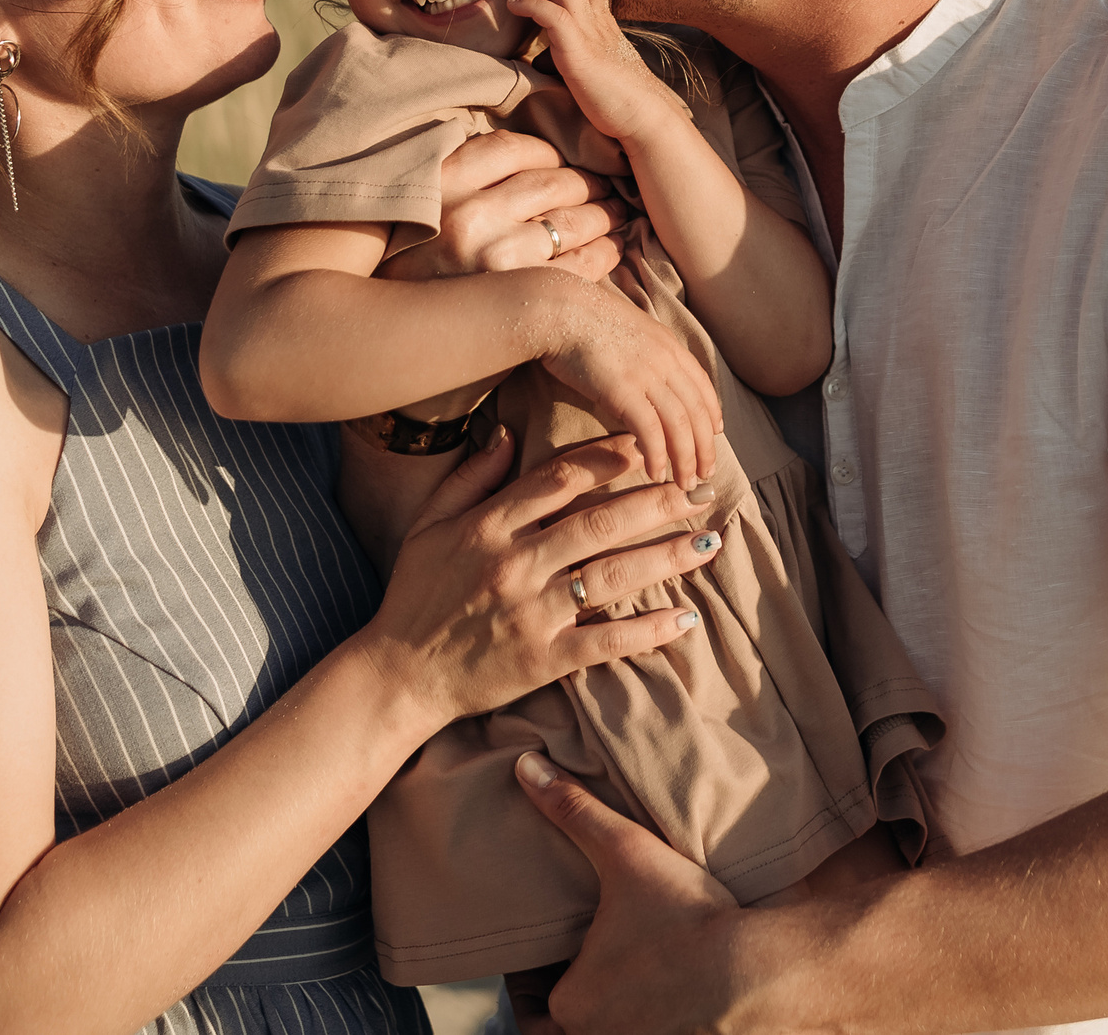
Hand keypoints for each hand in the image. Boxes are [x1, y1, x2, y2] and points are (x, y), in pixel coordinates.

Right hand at [357, 429, 724, 725]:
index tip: (649, 445)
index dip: (611, 457)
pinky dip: (647, 631)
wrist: (398, 675)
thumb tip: (509, 432)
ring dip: (666, 557)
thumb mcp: (429, 525)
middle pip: (600, 522)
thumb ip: (470, 477)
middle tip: (700, 488)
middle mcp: (514, 564)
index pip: (561, 479)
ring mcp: (531, 614)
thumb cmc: (415, 595)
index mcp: (489, 526)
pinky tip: (685, 618)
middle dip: (657, 502)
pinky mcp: (543, 660)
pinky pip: (606, 642)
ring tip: (709, 542)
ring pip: (612, 576)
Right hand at [382, 129, 631, 282]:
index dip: (547, 154)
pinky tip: (610, 248)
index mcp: (440, 182)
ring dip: (603, 214)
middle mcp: (467, 214)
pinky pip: (582, 264)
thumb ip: (457, 178)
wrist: (390, 339)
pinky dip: (604, 252)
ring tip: (613, 213)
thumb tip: (518, 156)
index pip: (512, 148)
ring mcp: (496, 256)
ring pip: (573, 220)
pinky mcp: (522, 294)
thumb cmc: (405, 272)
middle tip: (605, 187)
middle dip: (586, 183)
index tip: (560, 165)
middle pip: (552, 182)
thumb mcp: (417, 211)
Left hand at [500, 0, 686, 147]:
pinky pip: (554, 16)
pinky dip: (530, 4)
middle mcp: (600, 18)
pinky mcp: (580, 55)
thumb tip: (540, 58)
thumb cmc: (616, 96)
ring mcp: (591, 34)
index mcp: (604, 17)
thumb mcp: (593, 63)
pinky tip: (514, 6)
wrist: (643, 119)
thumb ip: (570, 51)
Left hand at [513, 749, 746, 1034]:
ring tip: (625, 984)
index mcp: (572, 1005)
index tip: (547, 958)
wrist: (766, 972)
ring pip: (609, 1034)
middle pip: (565, 1030)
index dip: (536, 978)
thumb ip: (574, 812)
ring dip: (610, 1015)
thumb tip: (526, 767)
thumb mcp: (627, 854)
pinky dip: (653, 1024)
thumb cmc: (690, 919)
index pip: (533, 1001)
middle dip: (572, 1000)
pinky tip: (671, 1004)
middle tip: (584, 971)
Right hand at [538, 288, 721, 488]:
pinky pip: (651, 431)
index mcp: (668, 343)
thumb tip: (641, 371)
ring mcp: (647, 374)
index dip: (713, 413)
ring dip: (686, 459)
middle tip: (705, 474)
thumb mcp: (626, 327)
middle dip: (705, 447)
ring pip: (680, 426)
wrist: (557, 307)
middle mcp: (665, 359)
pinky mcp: (624, 391)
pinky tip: (657, 473)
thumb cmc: (580, 316)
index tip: (716, 435)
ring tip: (685, 483)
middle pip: (697, 411)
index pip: (702, 385)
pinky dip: (658, 455)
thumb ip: (642, 350)